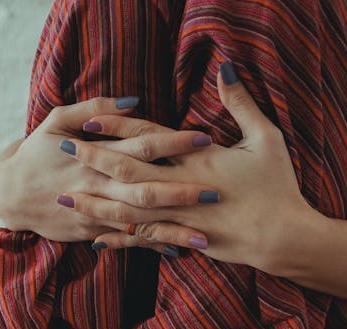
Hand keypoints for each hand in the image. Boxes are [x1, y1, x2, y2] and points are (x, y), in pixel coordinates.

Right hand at [0, 97, 212, 242]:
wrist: (8, 194)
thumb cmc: (37, 151)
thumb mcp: (58, 119)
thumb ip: (96, 110)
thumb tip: (135, 103)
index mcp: (94, 154)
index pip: (141, 145)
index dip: (173, 143)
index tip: (203, 139)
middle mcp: (97, 186)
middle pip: (145, 189)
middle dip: (181, 192)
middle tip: (215, 192)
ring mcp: (94, 214)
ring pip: (138, 223)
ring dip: (172, 230)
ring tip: (205, 237)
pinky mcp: (91, 232)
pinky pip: (125, 242)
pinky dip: (150, 247)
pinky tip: (176, 252)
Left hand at [60, 63, 314, 272]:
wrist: (283, 237)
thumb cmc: (278, 186)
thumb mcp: (266, 138)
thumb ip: (242, 104)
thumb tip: (226, 68)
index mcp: (198, 159)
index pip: (148, 138)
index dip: (117, 127)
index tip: (89, 119)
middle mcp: (182, 188)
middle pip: (127, 172)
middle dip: (93, 159)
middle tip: (62, 148)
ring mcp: (179, 217)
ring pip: (127, 210)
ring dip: (95, 203)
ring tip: (67, 196)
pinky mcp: (183, 240)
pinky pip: (143, 241)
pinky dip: (119, 241)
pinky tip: (96, 238)